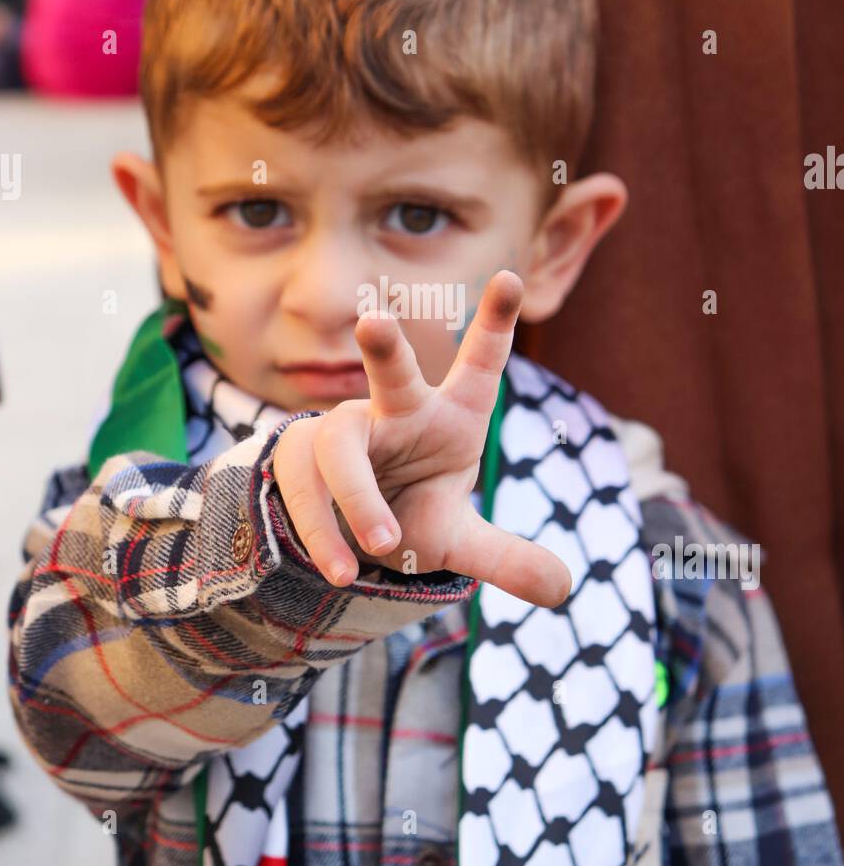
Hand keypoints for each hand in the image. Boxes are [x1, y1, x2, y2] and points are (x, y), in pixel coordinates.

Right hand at [272, 269, 571, 606]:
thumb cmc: (413, 510)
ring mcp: (345, 432)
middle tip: (373, 322)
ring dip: (358, 495)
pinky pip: (308, 492)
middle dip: (384, 348)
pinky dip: (326, 532)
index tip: (511, 277)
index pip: (478, 365)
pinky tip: (341, 570)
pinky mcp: (300, 459)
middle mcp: (397, 411)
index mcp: (449, 415)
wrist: (345, 526)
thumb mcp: (459, 539)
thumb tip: (565, 588)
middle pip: (390, 375)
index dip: (495, 323)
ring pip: (340, 448)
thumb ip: (505, 558)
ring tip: (381, 542)